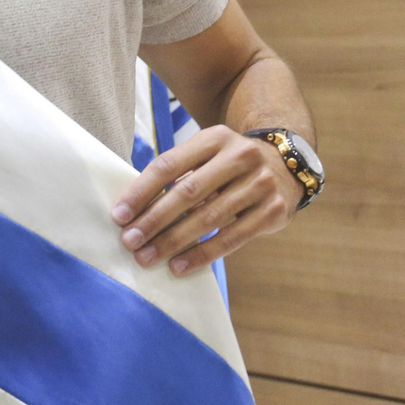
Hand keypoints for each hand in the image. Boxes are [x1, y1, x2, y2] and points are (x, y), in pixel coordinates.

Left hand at [111, 125, 299, 275]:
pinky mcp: (273, 211)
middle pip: (187, 192)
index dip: (141, 192)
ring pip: (209, 218)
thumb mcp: (205, 155)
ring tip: (148, 257)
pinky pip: (232, 238)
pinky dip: (203, 254)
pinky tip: (179, 266)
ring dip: (173, 241)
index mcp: (214, 138)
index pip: (168, 165)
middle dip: (154, 220)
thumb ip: (176, 175)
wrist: (285, 166)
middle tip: (130, 241)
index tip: (119, 215)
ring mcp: (260, 184)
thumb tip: (132, 209)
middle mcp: (239, 157)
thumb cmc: (227, 165)